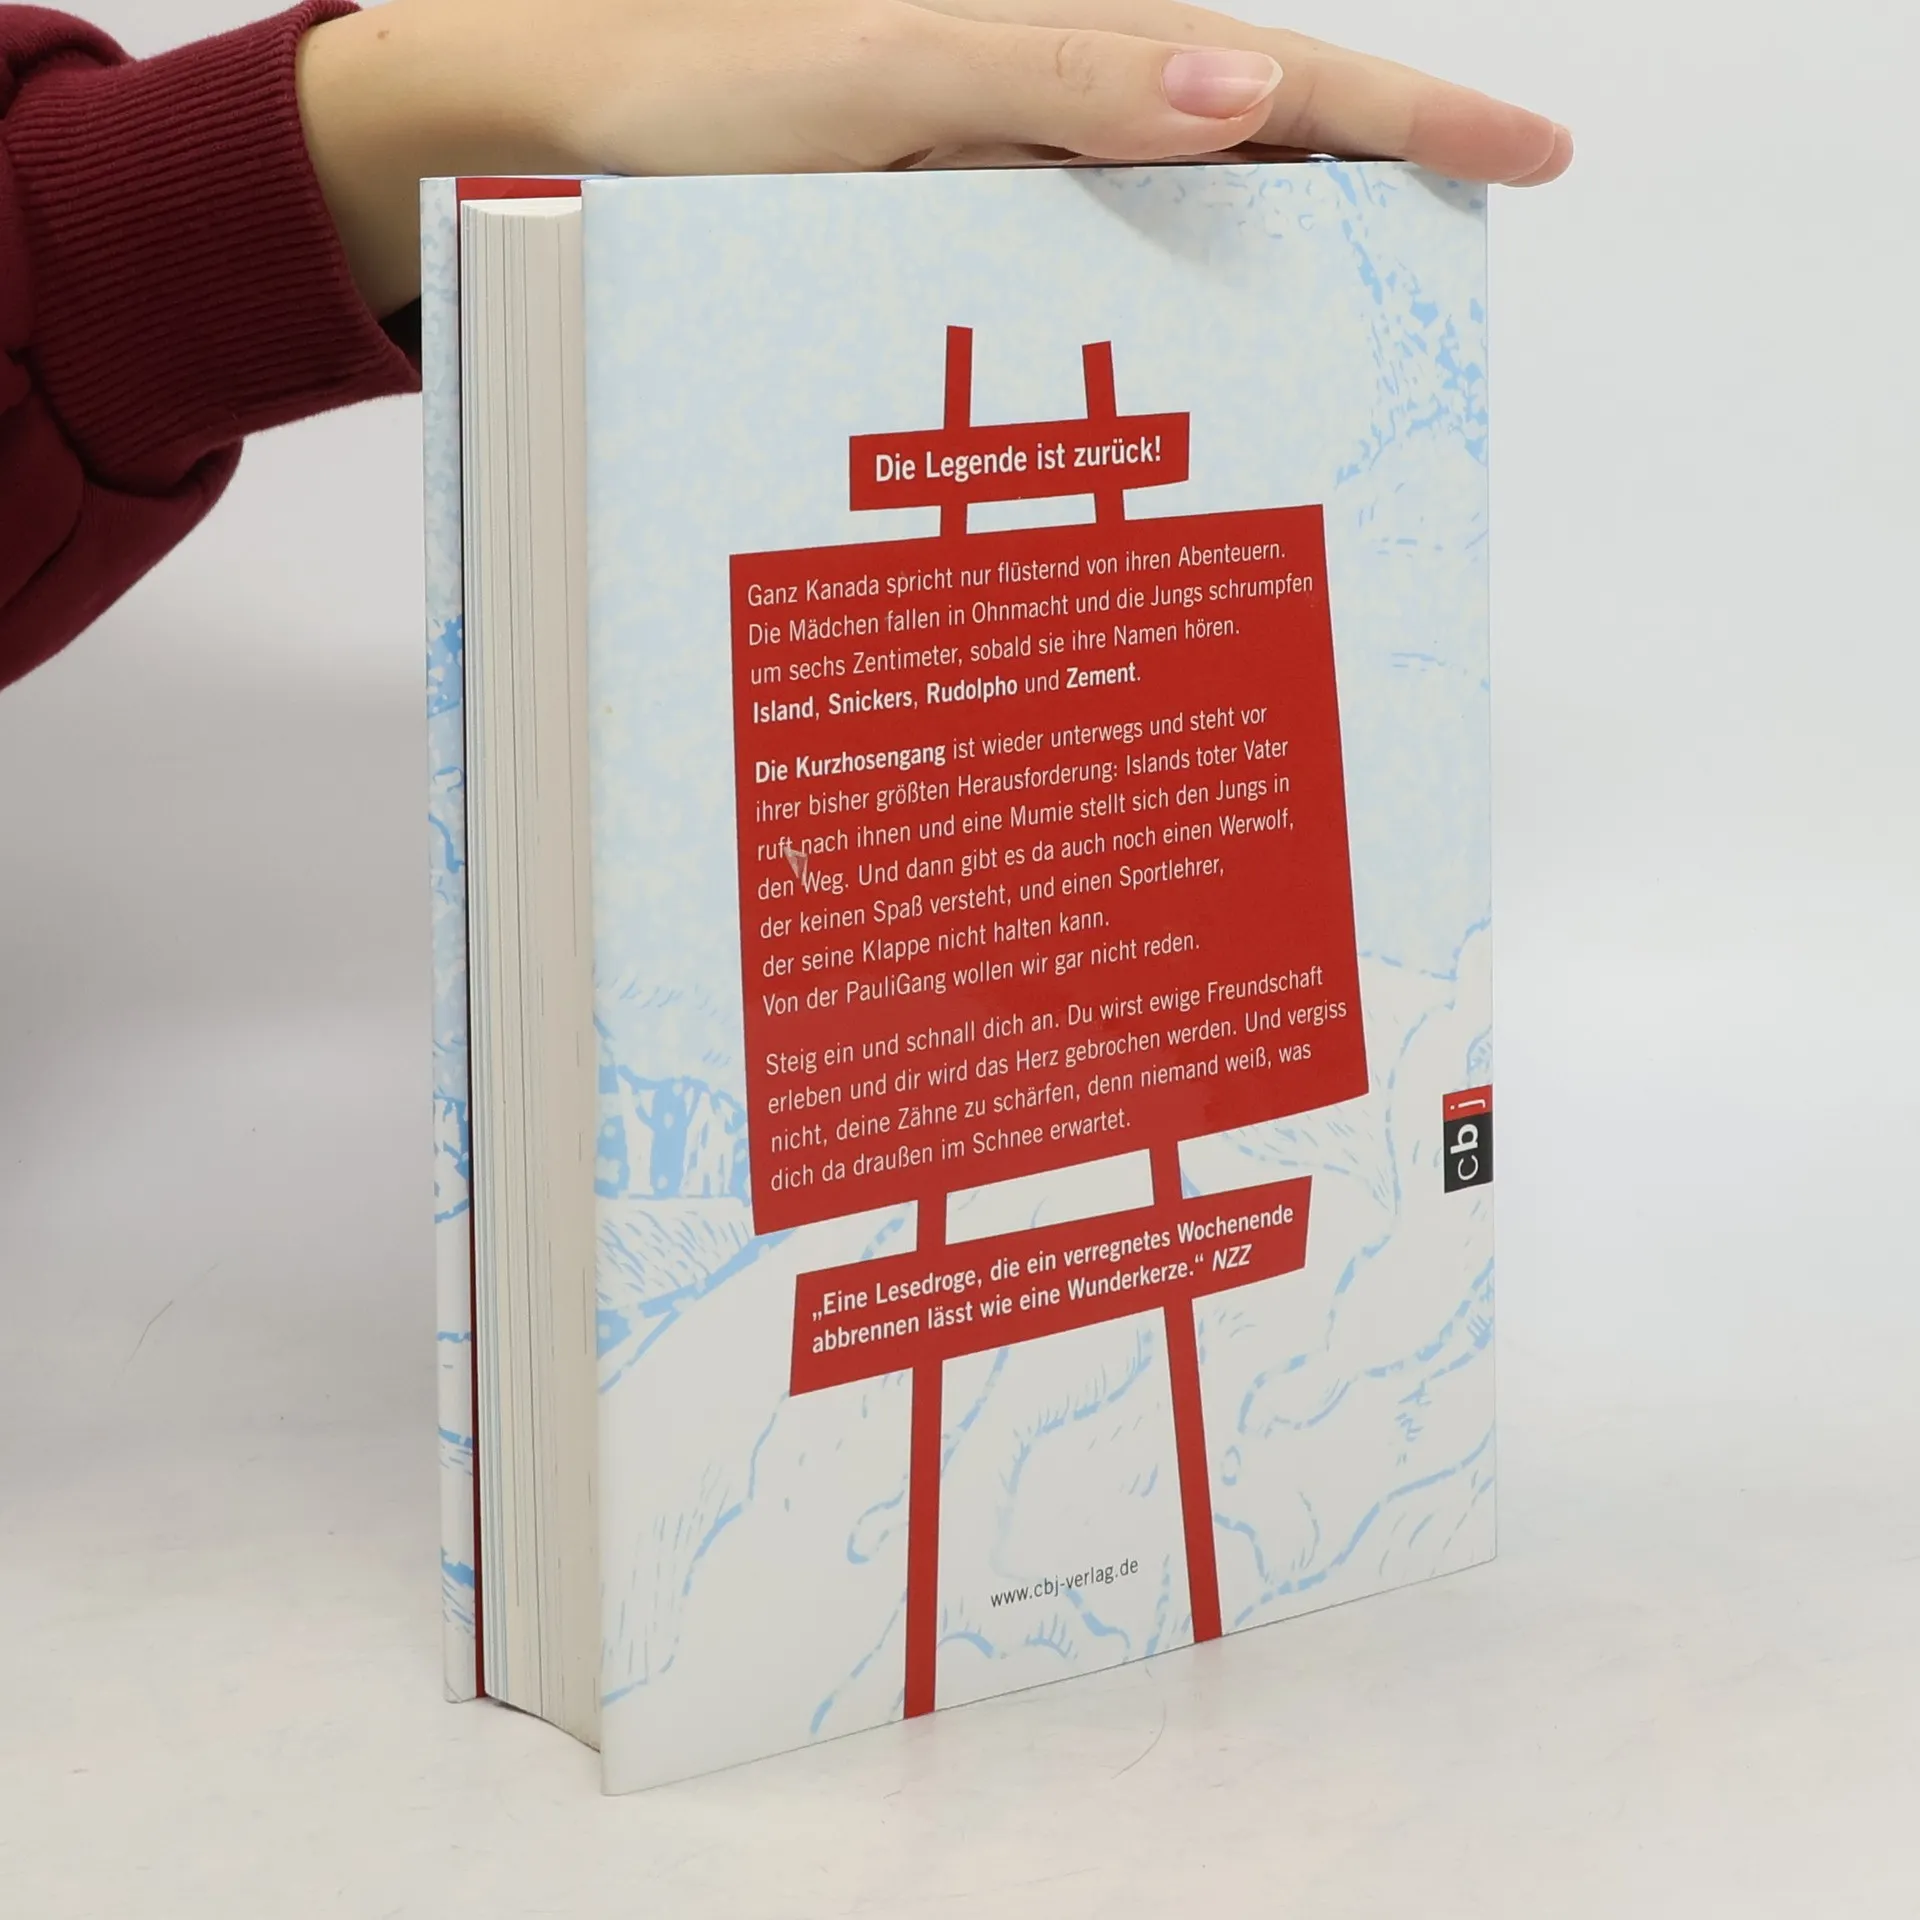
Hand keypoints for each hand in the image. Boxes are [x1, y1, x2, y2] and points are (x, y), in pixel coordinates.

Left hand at [297, 0, 1570, 315]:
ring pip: (1178, 228)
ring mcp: (1011, 176)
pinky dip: (1141, 326)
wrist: (561, 126)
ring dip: (1258, 288)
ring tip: (1332, 382)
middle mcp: (1053, 104)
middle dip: (1366, 213)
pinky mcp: (957, 235)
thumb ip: (1055, 76)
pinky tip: (1168, 388)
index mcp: (1063, 42)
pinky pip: (1083, 277)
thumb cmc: (696, 90)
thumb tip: (1245, 92)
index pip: (1283, 71)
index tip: (1534, 153)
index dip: (1414, 113)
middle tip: (1443, 303)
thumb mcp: (881, 73)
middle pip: (1257, 150)